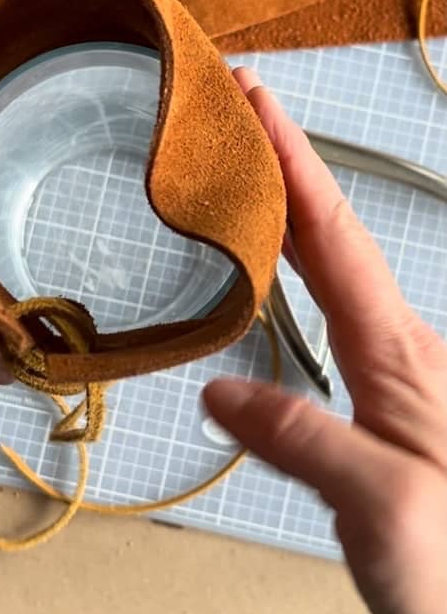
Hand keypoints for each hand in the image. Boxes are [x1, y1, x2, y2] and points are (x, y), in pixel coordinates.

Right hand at [204, 68, 446, 613]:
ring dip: (291, 205)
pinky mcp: (383, 394)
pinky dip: (295, 262)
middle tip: (238, 113)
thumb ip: (301, 441)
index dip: (294, 166)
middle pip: (334, 234)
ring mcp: (393, 367)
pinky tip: (274, 263)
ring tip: (245, 166)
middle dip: (286, 165)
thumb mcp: (377, 507)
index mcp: (396, 353)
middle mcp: (397, 344)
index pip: (334, 239)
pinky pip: (332, 304)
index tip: (257, 105)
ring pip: (335, 264)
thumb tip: (216, 392)